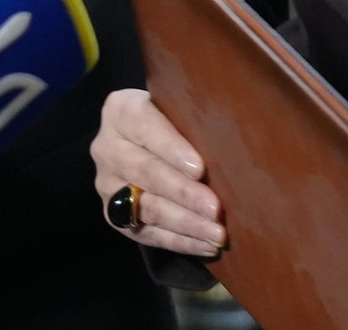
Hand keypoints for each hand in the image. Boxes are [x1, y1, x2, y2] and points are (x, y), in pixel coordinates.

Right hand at [90, 88, 225, 257]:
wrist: (145, 139)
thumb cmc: (175, 116)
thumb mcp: (176, 104)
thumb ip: (192, 112)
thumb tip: (240, 127)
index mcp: (120, 110)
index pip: (145, 127)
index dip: (172, 148)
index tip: (200, 168)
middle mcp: (107, 146)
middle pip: (146, 172)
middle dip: (183, 193)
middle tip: (215, 208)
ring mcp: (108, 184)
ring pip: (147, 207)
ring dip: (186, 223)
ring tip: (217, 233)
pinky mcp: (115, 215)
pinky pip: (148, 233)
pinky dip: (180, 241)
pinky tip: (206, 245)